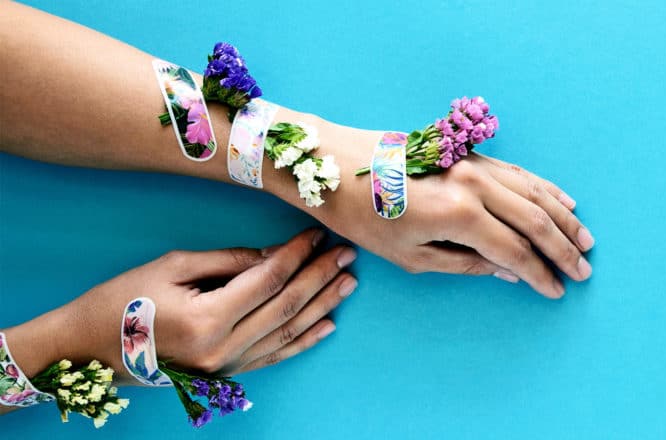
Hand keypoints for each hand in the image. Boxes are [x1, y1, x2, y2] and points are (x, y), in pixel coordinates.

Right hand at [2, 229, 357, 383]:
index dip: (296, 254)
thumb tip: (274, 255)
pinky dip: (302, 341)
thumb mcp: (172, 266)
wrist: (88, 348)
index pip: (268, 280)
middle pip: (286, 306)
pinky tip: (326, 325)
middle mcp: (222, 348)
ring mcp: (226, 367)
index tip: (316, 233)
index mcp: (207, 318)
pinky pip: (274, 357)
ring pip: (287, 332)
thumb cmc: (122, 299)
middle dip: (320, 276)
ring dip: (321, 305)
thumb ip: (228, 261)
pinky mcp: (225, 374)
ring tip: (347, 282)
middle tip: (347, 253)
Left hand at [290, 122, 592, 299]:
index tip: (558, 290)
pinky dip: (543, 187)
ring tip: (585, 239)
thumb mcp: (411, 255)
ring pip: (534, 191)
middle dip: (563, 248)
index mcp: (459, 213)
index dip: (540, 273)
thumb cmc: (366, 217)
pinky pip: (517, 172)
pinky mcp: (468, 153)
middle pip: (535, 218)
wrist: (337, 166)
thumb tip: (507, 272)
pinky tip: (561, 200)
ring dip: (563, 216)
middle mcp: (475, 183)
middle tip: (584, 270)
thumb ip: (466, 263)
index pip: (515, 249)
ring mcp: (473, 163)